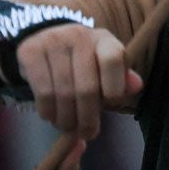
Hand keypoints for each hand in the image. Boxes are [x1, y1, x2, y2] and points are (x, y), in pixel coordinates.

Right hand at [16, 25, 143, 137]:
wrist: (46, 36)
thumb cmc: (84, 60)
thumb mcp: (105, 65)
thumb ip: (121, 78)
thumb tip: (137, 85)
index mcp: (103, 39)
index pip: (113, 59)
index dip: (114, 86)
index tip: (111, 102)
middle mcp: (79, 36)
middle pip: (86, 87)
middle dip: (88, 118)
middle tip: (88, 132)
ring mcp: (53, 41)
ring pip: (63, 93)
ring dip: (67, 119)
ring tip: (69, 127)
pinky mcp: (31, 51)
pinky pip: (42, 91)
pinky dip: (48, 111)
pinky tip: (52, 117)